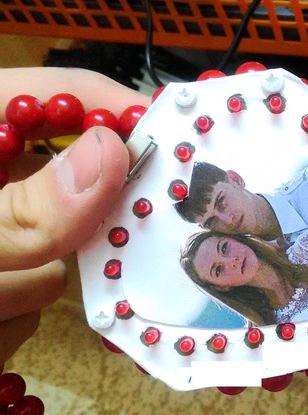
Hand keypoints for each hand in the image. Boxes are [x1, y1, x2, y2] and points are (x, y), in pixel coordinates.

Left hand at [0, 67, 150, 369]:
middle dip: (58, 240)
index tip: (182, 149)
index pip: (60, 93)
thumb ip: (18, 211)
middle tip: (28, 270)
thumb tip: (113, 155)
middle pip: (71, 187)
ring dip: (18, 294)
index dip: (123, 111)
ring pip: (54, 254)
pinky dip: (6, 321)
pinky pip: (34, 296)